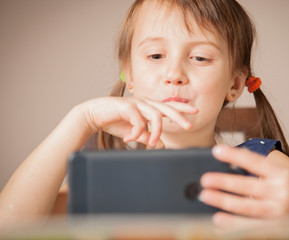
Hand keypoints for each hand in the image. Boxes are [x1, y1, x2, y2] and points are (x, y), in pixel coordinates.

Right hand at [78, 96, 197, 147]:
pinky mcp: (125, 106)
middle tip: (189, 125)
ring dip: (156, 130)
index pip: (168, 107)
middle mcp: (144, 103)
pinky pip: (137, 119)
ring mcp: (135, 103)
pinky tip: (130, 138)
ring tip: (152, 143)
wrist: (93, 116)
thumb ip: (147, 136)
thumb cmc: (114, 121)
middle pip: (166, 108)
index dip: (182, 109)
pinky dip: (137, 131)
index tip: (195, 112)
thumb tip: (161, 145)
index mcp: (148, 107)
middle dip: (179, 116)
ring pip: (154, 114)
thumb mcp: (134, 132)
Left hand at [199, 145, 288, 221]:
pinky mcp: (278, 229)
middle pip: (246, 185)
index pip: (254, 161)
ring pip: (246, 207)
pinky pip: (251, 226)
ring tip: (205, 196)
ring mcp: (280, 213)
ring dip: (223, 201)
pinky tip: (220, 219)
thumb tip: (233, 171)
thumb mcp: (288, 176)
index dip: (233, 155)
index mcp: (283, 175)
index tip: (216, 150)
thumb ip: (265, 174)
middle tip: (204, 179)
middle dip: (222, 182)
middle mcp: (282, 192)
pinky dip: (234, 223)